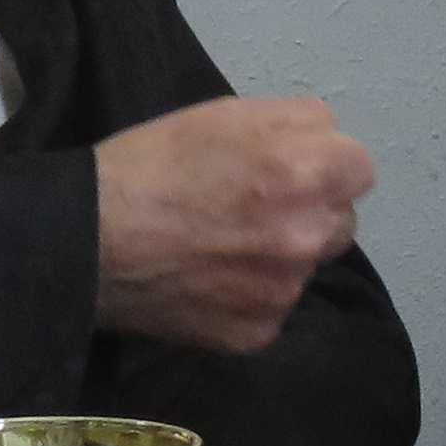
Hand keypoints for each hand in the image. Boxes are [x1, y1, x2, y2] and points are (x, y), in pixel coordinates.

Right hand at [92, 96, 374, 353]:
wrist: (85, 243)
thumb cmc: (149, 165)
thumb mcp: (224, 114)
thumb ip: (294, 121)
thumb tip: (329, 140)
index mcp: (304, 172)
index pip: (360, 167)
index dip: (323, 164)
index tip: (290, 169)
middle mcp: (306, 235)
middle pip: (341, 220)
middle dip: (310, 211)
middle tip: (253, 207)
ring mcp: (285, 291)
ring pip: (306, 266)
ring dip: (280, 256)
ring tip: (219, 245)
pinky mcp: (258, 332)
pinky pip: (273, 306)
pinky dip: (249, 296)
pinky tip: (206, 280)